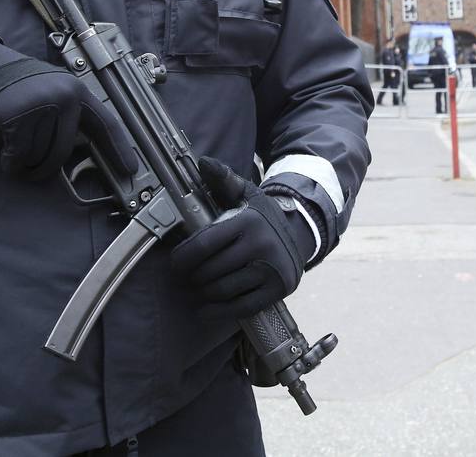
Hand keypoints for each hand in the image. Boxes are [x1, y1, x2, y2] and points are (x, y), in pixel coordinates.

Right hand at [0, 34, 136, 180]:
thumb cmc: (15, 85)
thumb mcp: (50, 93)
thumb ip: (66, 119)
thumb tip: (76, 155)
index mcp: (76, 91)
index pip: (107, 123)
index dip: (120, 148)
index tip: (130, 169)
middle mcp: (65, 96)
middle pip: (65, 151)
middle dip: (46, 168)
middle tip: (32, 171)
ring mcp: (42, 104)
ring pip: (40, 155)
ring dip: (24, 163)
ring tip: (12, 147)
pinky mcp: (19, 115)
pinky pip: (19, 155)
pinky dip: (9, 160)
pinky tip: (1, 148)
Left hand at [170, 156, 310, 320]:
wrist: (300, 235)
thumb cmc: (264, 218)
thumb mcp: (247, 195)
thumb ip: (223, 180)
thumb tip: (203, 163)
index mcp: (247, 222)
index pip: (203, 245)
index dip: (182, 258)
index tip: (175, 263)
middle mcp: (260, 246)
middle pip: (210, 270)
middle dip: (192, 276)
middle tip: (186, 276)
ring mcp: (270, 270)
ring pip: (222, 290)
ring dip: (204, 292)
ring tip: (199, 287)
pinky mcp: (276, 290)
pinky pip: (240, 307)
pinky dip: (218, 311)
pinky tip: (206, 309)